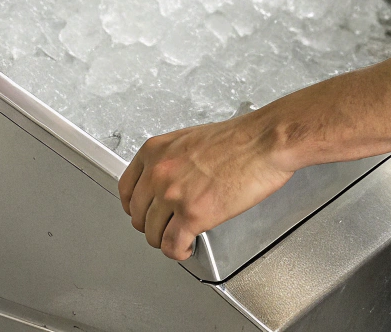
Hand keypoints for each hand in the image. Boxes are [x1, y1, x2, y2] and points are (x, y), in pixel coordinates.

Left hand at [118, 114, 297, 260]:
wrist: (263, 142)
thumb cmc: (240, 138)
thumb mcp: (191, 140)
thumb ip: (173, 161)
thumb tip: (170, 180)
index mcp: (155, 151)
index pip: (126, 189)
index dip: (135, 207)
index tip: (143, 213)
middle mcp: (158, 173)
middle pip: (138, 215)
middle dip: (151, 226)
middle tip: (166, 228)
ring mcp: (173, 195)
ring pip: (153, 233)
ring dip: (165, 240)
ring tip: (179, 240)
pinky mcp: (193, 215)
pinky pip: (172, 245)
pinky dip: (178, 252)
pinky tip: (187, 248)